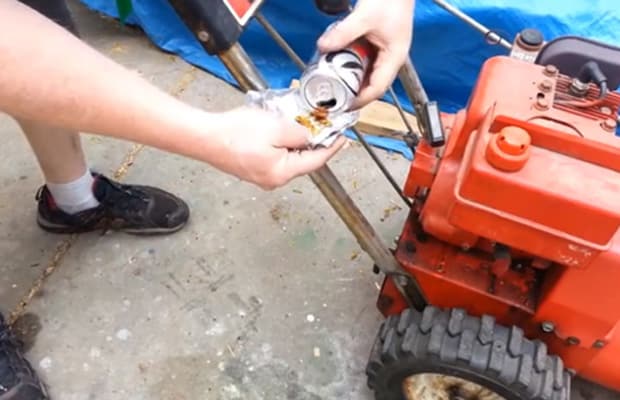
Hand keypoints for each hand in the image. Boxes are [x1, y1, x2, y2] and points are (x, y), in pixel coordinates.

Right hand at [213, 107, 345, 189]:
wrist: (204, 137)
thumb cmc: (237, 133)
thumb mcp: (278, 127)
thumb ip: (300, 135)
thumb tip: (309, 138)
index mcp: (283, 173)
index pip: (316, 161)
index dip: (332, 148)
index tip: (344, 139)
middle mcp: (273, 180)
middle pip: (302, 161)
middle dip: (312, 143)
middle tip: (322, 126)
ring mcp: (260, 176)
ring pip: (287, 158)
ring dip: (294, 142)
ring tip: (298, 124)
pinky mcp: (250, 169)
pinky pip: (273, 157)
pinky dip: (280, 144)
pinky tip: (277, 130)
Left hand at [317, 0, 414, 108]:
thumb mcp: (364, 16)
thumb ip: (343, 33)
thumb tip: (323, 47)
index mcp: (394, 58)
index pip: (377, 88)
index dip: (360, 100)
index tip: (343, 105)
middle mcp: (391, 59)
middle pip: (371, 85)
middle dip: (353, 92)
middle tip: (334, 95)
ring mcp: (385, 53)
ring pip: (367, 74)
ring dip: (351, 79)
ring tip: (333, 82)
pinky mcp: (378, 46)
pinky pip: (364, 62)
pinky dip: (352, 65)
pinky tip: (339, 63)